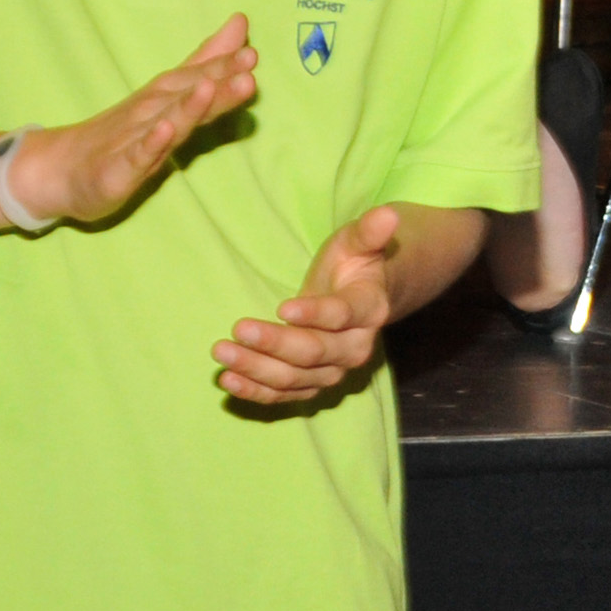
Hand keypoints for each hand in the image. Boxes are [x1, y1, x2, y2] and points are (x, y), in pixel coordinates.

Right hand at [13, 15, 257, 224]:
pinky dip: (150, 144)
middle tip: (248, 62)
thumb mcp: (171, 98)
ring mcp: (132, 140)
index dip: (225, 66)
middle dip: (217, 77)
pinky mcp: (117, 170)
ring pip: (164, 120)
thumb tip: (240, 24)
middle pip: (185, 93)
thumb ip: (207, 63)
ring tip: (210, 87)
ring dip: (189, 105)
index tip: (252, 53)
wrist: (61, 169)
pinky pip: (135, 156)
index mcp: (166, 99)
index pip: (197, 78)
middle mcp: (151, 114)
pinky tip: (164, 132)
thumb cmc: (125, 132)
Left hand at [215, 204, 403, 404]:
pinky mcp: (311, 385)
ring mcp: (333, 371)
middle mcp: (355, 347)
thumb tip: (388, 214)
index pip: (342, 315)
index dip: (314, 314)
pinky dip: (256, 391)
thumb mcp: (357, 243)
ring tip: (222, 352)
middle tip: (238, 328)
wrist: (357, 301)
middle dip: (275, 343)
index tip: (283, 307)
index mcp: (369, 310)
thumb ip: (369, 231)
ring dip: (257, 369)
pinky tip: (227, 380)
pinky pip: (283, 396)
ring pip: (295, 378)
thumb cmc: (352, 265)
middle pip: (314, 352)